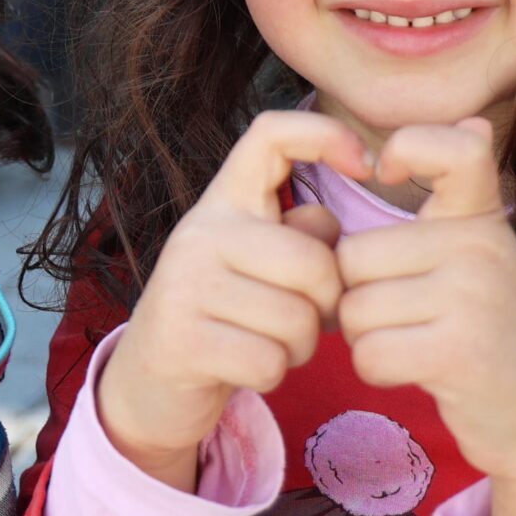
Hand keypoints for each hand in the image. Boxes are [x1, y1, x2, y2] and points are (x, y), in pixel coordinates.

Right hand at [98, 111, 371, 491]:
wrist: (150, 380)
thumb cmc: (226, 317)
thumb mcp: (260, 266)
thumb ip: (300, 238)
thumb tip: (327, 222)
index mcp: (225, 203)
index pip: (271, 135)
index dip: (325, 135)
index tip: (365, 164)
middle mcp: (200, 232)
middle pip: (314, 262)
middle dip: (327, 307)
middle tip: (302, 321)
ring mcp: (184, 284)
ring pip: (296, 320)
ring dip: (299, 348)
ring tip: (268, 344)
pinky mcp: (180, 340)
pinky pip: (269, 361)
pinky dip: (271, 375)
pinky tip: (245, 368)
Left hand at [335, 119, 515, 515]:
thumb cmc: (492, 336)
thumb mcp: (481, 260)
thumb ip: (455, 206)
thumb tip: (472, 122)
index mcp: (484, 220)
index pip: (454, 148)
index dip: (407, 146)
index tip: (384, 168)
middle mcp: (483, 248)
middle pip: (353, 257)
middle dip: (360, 297)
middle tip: (410, 321)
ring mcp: (474, 297)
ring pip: (354, 310)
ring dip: (368, 340)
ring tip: (419, 345)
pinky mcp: (459, 352)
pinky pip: (368, 354)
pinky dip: (377, 372)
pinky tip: (417, 372)